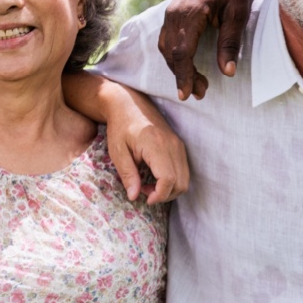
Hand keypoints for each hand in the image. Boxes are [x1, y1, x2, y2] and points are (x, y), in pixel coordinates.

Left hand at [98, 81, 189, 203]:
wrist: (129, 104)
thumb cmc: (120, 126)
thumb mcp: (117, 152)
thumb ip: (128, 175)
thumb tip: (134, 197)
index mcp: (156, 145)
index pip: (168, 178)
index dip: (159, 195)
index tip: (145, 198)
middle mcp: (173, 145)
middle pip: (181, 183)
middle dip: (165, 195)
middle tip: (143, 192)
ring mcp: (178, 145)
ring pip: (185, 179)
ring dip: (169, 190)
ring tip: (148, 185)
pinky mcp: (179, 146)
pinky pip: (183, 171)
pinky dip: (172, 181)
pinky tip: (154, 177)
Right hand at [157, 0, 266, 99]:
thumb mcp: (237, 15)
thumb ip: (230, 43)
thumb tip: (228, 72)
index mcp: (190, 13)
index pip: (182, 52)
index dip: (184, 75)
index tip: (188, 94)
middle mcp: (175, 13)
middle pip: (172, 53)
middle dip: (183, 76)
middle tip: (201, 93)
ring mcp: (170, 12)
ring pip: (166, 48)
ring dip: (177, 68)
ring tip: (196, 83)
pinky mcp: (172, 13)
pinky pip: (166, 39)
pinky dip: (174, 56)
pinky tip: (186, 66)